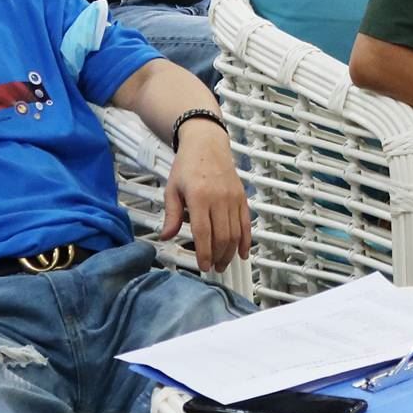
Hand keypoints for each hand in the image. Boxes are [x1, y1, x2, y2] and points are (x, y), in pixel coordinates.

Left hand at [162, 121, 251, 271]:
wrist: (207, 144)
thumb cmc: (187, 165)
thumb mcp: (172, 188)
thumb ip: (171, 215)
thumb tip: (166, 237)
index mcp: (199, 197)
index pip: (203, 232)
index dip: (204, 253)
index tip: (203, 266)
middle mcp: (219, 198)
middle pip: (222, 236)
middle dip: (218, 256)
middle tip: (213, 268)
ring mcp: (233, 198)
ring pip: (235, 232)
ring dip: (230, 252)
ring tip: (224, 263)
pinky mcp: (241, 197)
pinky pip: (246, 222)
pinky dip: (246, 240)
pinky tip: (243, 253)